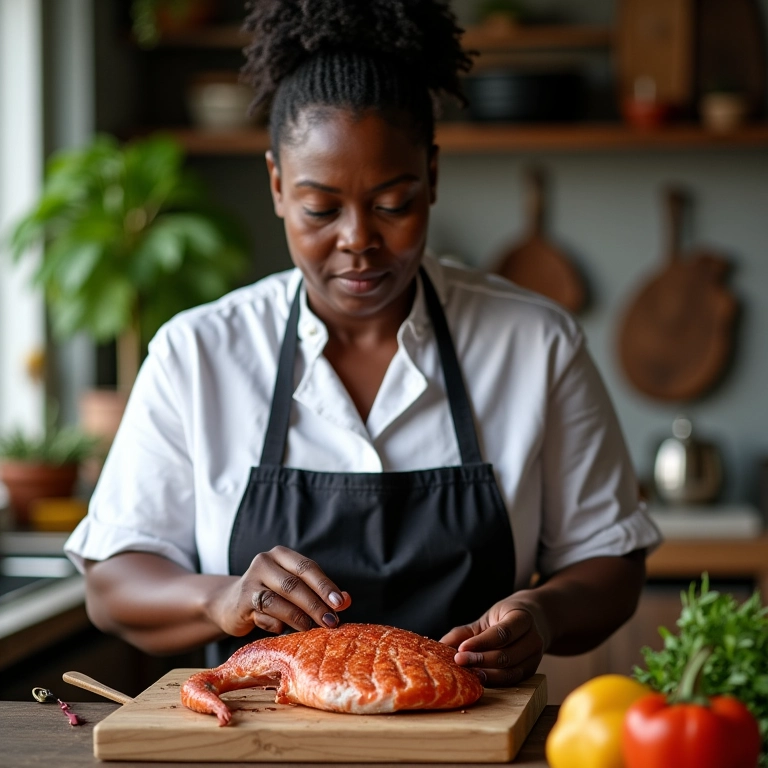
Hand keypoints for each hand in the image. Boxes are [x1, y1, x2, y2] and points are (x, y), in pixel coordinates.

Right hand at [209, 546, 350, 636]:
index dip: (325, 586)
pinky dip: (277, 625)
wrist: (230, 604)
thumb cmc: (272, 594)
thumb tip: (346, 601)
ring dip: (298, 618)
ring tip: (312, 629)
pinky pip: (264, 617)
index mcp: (281, 554)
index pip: (307, 567)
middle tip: (331, 621)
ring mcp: (250, 583)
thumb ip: (319, 592)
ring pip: (278, 601)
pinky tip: (282, 629)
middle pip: (293, 584)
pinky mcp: (241, 603)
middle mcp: (263, 563)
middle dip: (315, 605)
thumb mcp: (295, 588)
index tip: (340, 603)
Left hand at [440, 596, 548, 685]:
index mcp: (523, 618)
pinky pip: (512, 680)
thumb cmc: (506, 616)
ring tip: (467, 673)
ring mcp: (535, 657)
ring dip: (486, 674)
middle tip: (459, 662)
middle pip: (506, 656)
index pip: (502, 633)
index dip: (481, 643)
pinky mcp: (531, 671)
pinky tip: (479, 679)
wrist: (536, 619)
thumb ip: (465, 632)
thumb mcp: (487, 618)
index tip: (461, 649)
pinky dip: (494, 681)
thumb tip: (439, 645)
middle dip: (480, 661)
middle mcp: (533, 639)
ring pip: (510, 672)